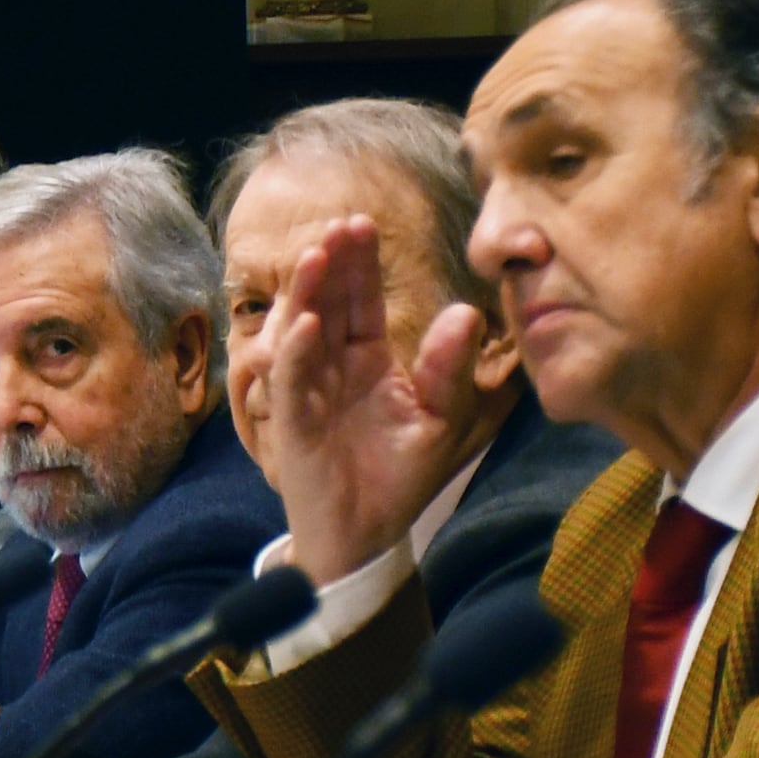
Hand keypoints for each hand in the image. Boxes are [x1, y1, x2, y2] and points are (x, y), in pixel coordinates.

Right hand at [244, 215, 490, 584]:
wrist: (366, 534)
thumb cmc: (400, 477)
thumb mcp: (442, 419)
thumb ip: (451, 368)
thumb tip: (466, 312)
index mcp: (367, 361)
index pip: (359, 301)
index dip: (359, 263)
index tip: (361, 222)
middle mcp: (331, 367)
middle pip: (327, 303)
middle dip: (331, 263)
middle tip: (340, 223)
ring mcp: (308, 391)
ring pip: (302, 330)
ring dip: (306, 293)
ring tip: (317, 255)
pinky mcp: (294, 421)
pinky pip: (292, 380)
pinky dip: (297, 351)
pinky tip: (308, 323)